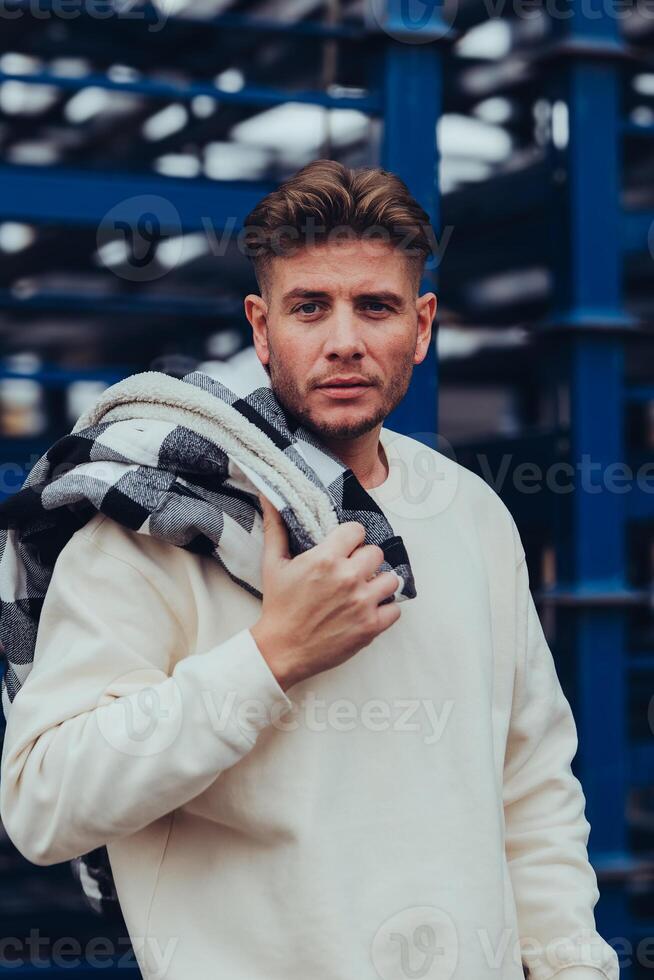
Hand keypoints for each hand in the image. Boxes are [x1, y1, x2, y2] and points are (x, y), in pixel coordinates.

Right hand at [250, 493, 401, 690]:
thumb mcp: (273, 564)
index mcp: (326, 558)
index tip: (344, 548)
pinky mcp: (371, 626)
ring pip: (391, 579)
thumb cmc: (278, 607)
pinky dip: (385, 609)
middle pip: (376, 553)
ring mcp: (362, 603)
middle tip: (351, 572)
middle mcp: (348, 577)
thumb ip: (276, 527)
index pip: (357, 531)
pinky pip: (395, 609)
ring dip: (378, 583)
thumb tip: (269, 497)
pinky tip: (369, 610)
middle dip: (364, 561)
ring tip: (363, 590)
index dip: (350, 539)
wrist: (281, 650)